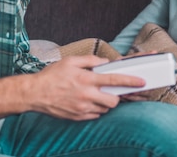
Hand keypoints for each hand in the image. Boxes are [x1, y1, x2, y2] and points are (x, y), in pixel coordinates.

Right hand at [29, 55, 144, 120]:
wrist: (34, 94)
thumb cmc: (51, 75)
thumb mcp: (70, 61)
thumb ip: (90, 60)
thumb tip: (104, 62)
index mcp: (86, 79)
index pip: (114, 80)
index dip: (130, 81)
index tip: (142, 82)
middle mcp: (86, 95)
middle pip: (113, 101)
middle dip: (117, 97)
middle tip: (111, 92)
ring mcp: (82, 108)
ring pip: (105, 109)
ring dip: (105, 103)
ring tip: (95, 94)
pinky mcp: (78, 117)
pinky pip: (94, 115)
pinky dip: (95, 109)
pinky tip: (87, 101)